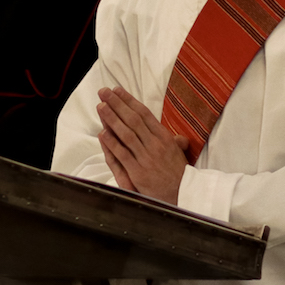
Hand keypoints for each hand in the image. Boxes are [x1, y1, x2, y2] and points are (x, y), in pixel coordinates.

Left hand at [95, 86, 189, 204]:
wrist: (183, 194)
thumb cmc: (178, 173)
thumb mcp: (179, 152)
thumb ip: (174, 141)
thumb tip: (177, 135)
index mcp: (164, 137)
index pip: (144, 114)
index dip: (129, 101)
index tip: (117, 90)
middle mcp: (155, 144)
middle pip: (133, 120)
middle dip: (117, 104)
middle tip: (104, 92)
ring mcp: (146, 158)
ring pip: (127, 134)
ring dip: (112, 119)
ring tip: (100, 106)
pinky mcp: (138, 172)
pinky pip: (123, 154)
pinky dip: (112, 143)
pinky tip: (103, 133)